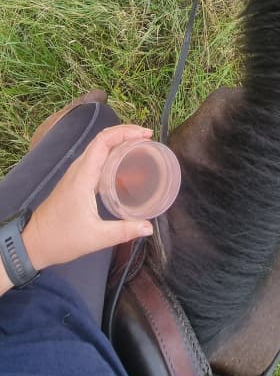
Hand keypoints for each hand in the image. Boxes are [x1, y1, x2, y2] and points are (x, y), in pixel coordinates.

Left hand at [24, 125, 153, 270]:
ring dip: (118, 141)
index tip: (146, 134)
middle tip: (148, 138)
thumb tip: (149, 228)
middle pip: (102, 139)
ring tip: (140, 146)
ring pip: (98, 147)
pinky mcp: (76, 181)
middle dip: (125, 132)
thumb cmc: (62, 239)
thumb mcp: (96, 238)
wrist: (34, 243)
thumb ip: (124, 231)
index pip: (103, 142)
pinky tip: (125, 164)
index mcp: (82, 177)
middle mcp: (78, 170)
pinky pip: (95, 159)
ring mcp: (76, 174)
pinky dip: (111, 153)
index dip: (125, 132)